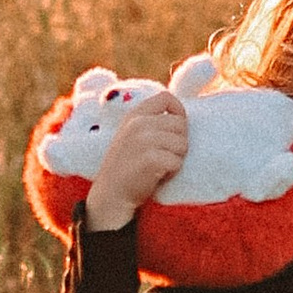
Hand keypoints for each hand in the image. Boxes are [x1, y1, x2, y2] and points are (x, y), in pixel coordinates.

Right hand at [82, 93, 188, 230]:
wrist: (110, 194)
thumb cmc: (126, 166)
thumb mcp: (131, 134)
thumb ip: (150, 122)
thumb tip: (181, 117)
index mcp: (134, 114)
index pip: (166, 98)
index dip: (179, 112)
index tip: (175, 130)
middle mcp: (138, 123)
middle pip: (180, 124)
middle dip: (179, 142)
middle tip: (165, 156)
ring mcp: (144, 140)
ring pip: (182, 144)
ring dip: (176, 158)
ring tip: (160, 167)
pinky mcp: (151, 159)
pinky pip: (177, 162)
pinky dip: (172, 172)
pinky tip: (159, 176)